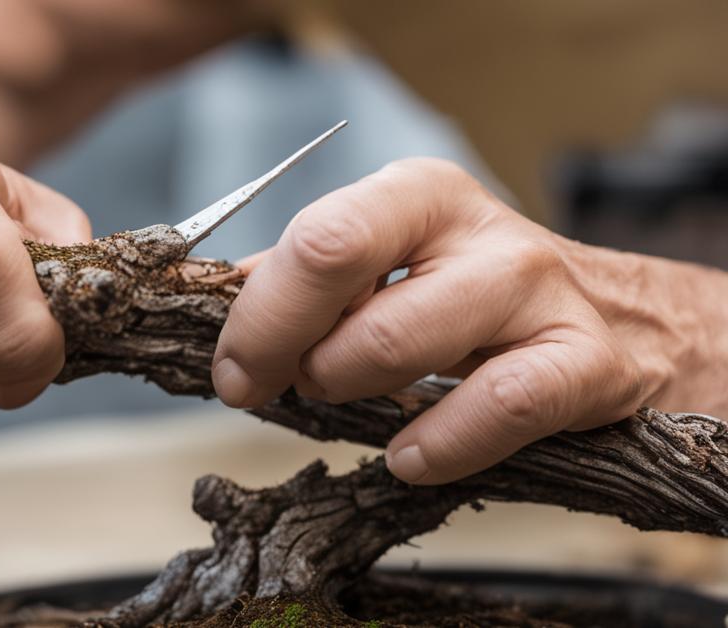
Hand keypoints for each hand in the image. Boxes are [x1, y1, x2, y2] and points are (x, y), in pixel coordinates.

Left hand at [213, 158, 727, 484]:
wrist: (621, 322)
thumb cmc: (475, 297)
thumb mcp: (393, 265)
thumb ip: (308, 281)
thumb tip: (218, 294)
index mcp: (414, 194)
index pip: (312, 237)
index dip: (257, 315)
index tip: (235, 371)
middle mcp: (475, 227)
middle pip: (335, 267)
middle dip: (285, 346)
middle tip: (290, 381)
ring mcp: (536, 291)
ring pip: (398, 342)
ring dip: (348, 387)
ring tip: (352, 400)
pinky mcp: (585, 363)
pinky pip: (494, 407)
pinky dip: (436, 445)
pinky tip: (408, 456)